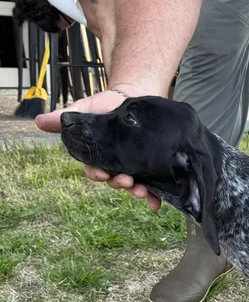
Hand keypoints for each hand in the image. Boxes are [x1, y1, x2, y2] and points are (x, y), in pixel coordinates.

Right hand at [36, 88, 160, 210]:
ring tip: (142, 191)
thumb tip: (39, 121)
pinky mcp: (149, 167)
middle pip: (114, 181)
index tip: (102, 173)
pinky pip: (152, 186)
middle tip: (127, 181)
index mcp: (98, 158)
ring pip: (132, 186)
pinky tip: (156, 203)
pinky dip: (154, 197)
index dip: (97, 174)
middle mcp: (115, 167)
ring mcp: (132, 168)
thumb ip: (63, 119)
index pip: (94, 171)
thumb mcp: (83, 110)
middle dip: (120, 184)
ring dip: (137, 192)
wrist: (132, 98)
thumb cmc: (104, 106)